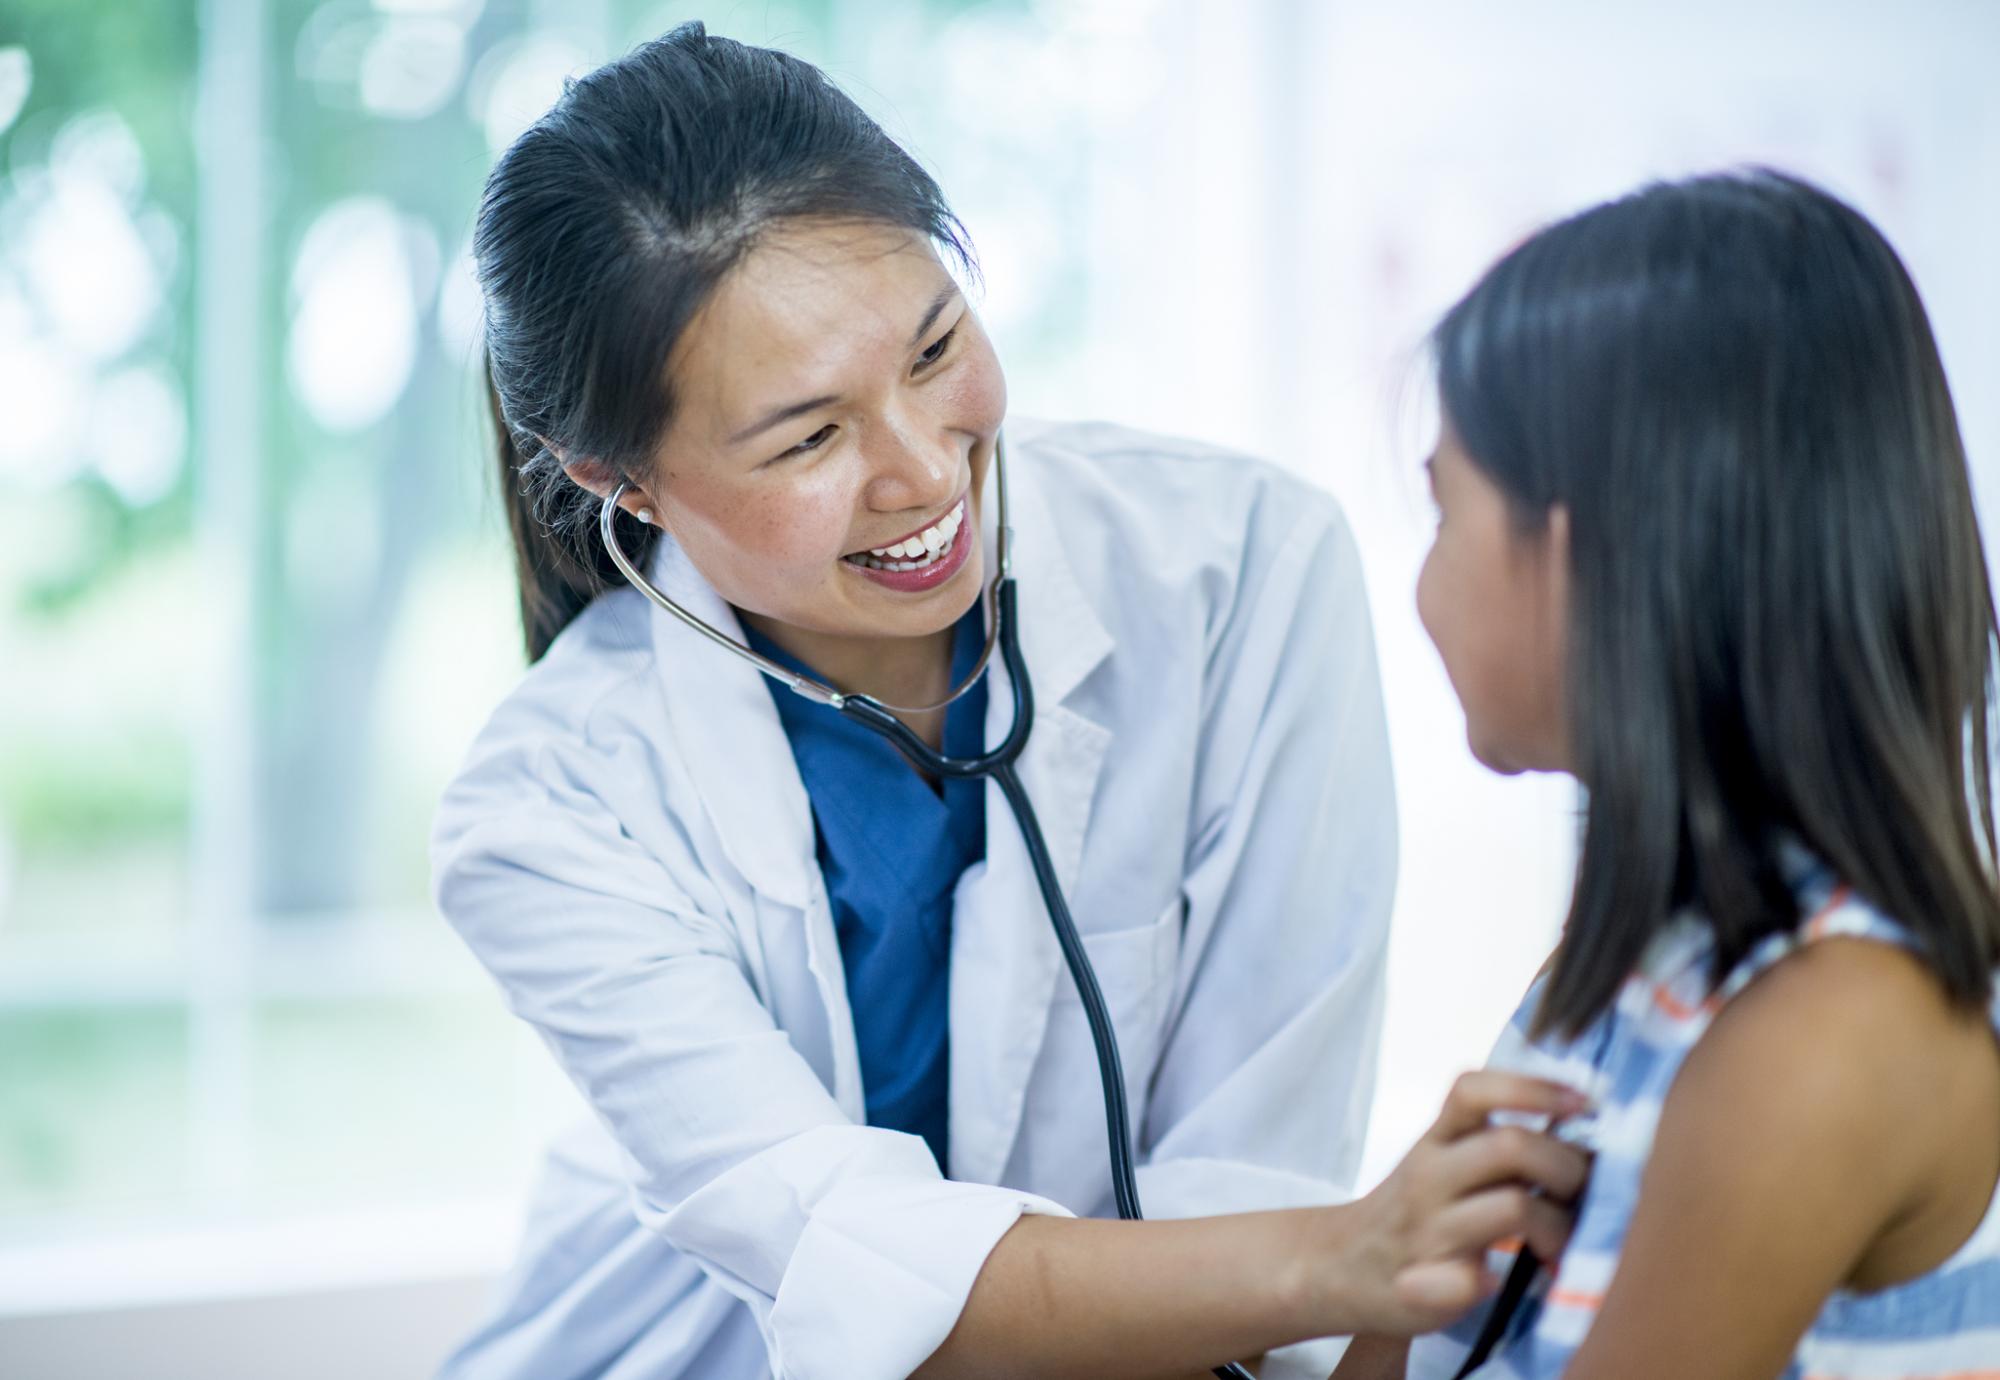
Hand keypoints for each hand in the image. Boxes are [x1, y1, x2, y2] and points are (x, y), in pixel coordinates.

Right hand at [1329, 1071, 1590, 1335]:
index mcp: (1436, 1141)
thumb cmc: (1413, 1212)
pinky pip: (1467, 1280)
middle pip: (1510, 1145)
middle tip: (1585, 1191)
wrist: (1341, 1265)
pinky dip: (1490, 1281)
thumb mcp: (1441, 1161)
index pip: (1474, 1091)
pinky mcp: (1427, 1285)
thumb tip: (1582, 1130)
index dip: (1533, 1088)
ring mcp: (1429, 1230)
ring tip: (1562, 1243)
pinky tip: (1502, 1284)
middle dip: (1568, 1165)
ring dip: (1559, 1226)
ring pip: (1514, 1206)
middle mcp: (1429, 1176)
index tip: (1583, 1104)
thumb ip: (1494, 1144)